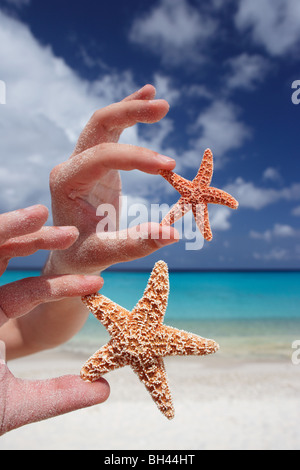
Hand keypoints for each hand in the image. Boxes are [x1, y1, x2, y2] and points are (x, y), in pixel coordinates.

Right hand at [0, 204, 108, 434]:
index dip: (63, 286)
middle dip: (35, 240)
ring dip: (10, 229)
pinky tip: (20, 222)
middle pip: (3, 259)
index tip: (98, 282)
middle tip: (71, 232)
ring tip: (40, 213)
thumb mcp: (18, 403)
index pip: (27, 293)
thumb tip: (104, 389)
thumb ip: (59, 395)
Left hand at [47, 84, 178, 274]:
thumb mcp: (106, 253)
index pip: (103, 156)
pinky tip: (146, 96)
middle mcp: (71, 166)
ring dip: (131, 108)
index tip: (169, 165)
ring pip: (105, 122)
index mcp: (66, 183)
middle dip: (131, 113)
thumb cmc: (83, 256)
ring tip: (159, 100)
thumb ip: (136, 244)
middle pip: (99, 125)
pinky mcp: (97, 163)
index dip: (137, 157)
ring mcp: (83, 162)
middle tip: (164, 107)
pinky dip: (128, 115)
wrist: (70, 254)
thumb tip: (173, 233)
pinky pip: (112, 133)